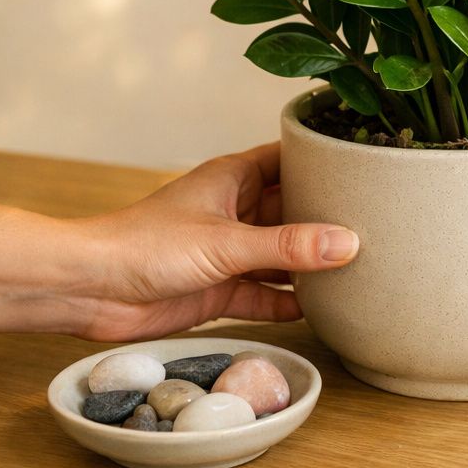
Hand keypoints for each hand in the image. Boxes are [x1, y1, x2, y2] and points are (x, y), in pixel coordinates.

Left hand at [70, 143, 356, 341]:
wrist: (87, 292)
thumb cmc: (143, 246)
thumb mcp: (226, 243)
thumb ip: (288, 246)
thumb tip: (348, 243)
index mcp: (233, 178)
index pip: (290, 158)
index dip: (325, 160)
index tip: (368, 165)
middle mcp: (235, 211)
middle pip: (294, 209)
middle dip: (328, 218)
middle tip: (380, 224)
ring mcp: (228, 253)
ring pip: (282, 255)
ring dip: (312, 265)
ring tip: (362, 268)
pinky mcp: (219, 291)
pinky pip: (265, 295)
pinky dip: (289, 301)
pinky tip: (321, 309)